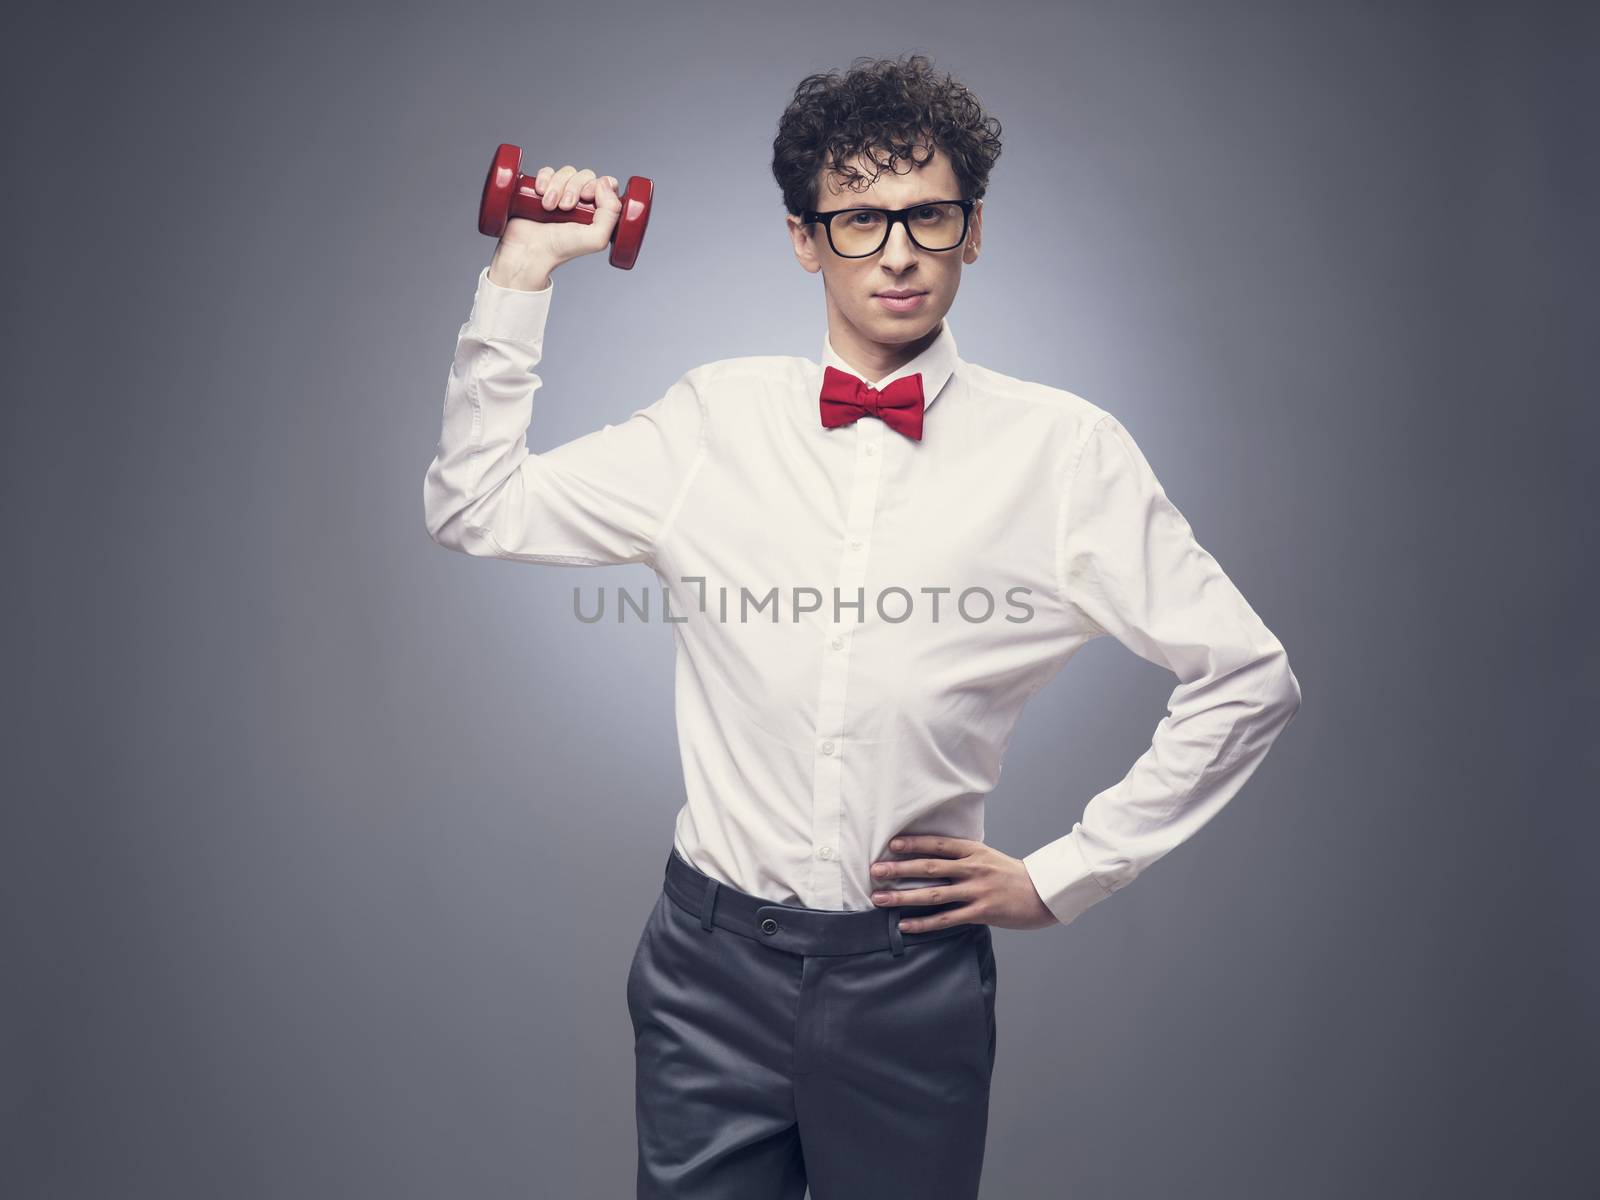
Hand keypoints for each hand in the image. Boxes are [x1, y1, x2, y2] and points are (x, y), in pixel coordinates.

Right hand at [491, 163, 621, 284]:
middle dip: (574, 188)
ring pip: (567, 172)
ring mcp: (561, 194)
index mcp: (597, 212)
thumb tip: (606, 183)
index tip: (586, 197)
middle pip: (586, 176)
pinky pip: (547, 171)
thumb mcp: (596, 239)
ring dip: (557, 186)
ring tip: (548, 207)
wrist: (529, 249)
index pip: (607, 184)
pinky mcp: (542, 188)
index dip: (598, 185)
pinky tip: (540, 193)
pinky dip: (544, 178)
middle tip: (565, 207)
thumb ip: (611, 214)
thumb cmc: (560, 248)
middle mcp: (581, 202)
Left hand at [869, 835, 1059, 931]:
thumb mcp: (987, 857)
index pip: (938, 844)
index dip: (913, 843)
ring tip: (880, 898)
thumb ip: (962, 856)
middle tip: (874, 871)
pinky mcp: (981, 913)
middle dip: (899, 869)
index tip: (890, 845)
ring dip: (903, 896)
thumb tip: (932, 855)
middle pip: (929, 867)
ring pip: (933, 893)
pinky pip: (946, 919)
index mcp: (974, 851)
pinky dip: (923, 923)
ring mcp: (976, 891)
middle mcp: (973, 868)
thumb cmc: (1011, 875)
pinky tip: (905, 924)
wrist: (1043, 893)